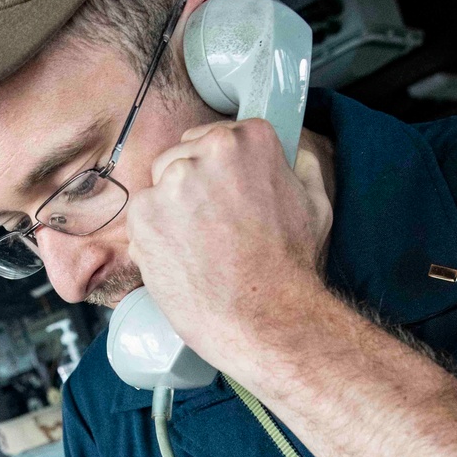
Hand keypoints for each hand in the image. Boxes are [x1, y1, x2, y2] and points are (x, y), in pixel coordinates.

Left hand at [126, 119, 332, 375]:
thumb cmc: (291, 267)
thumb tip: (291, 149)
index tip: (223, 198)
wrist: (263, 317)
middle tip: (211, 230)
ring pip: (158, 189)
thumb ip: (299, 165)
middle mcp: (207, 150)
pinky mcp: (144, 214)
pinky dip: (153, 240)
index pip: (213, 139)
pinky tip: (180, 262)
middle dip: (189, 189)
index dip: (215, 173)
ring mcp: (171, 182)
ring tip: (198, 251)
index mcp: (249, 139)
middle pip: (180, 159)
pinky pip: (140, 220)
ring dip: (169, 214)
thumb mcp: (315, 203)